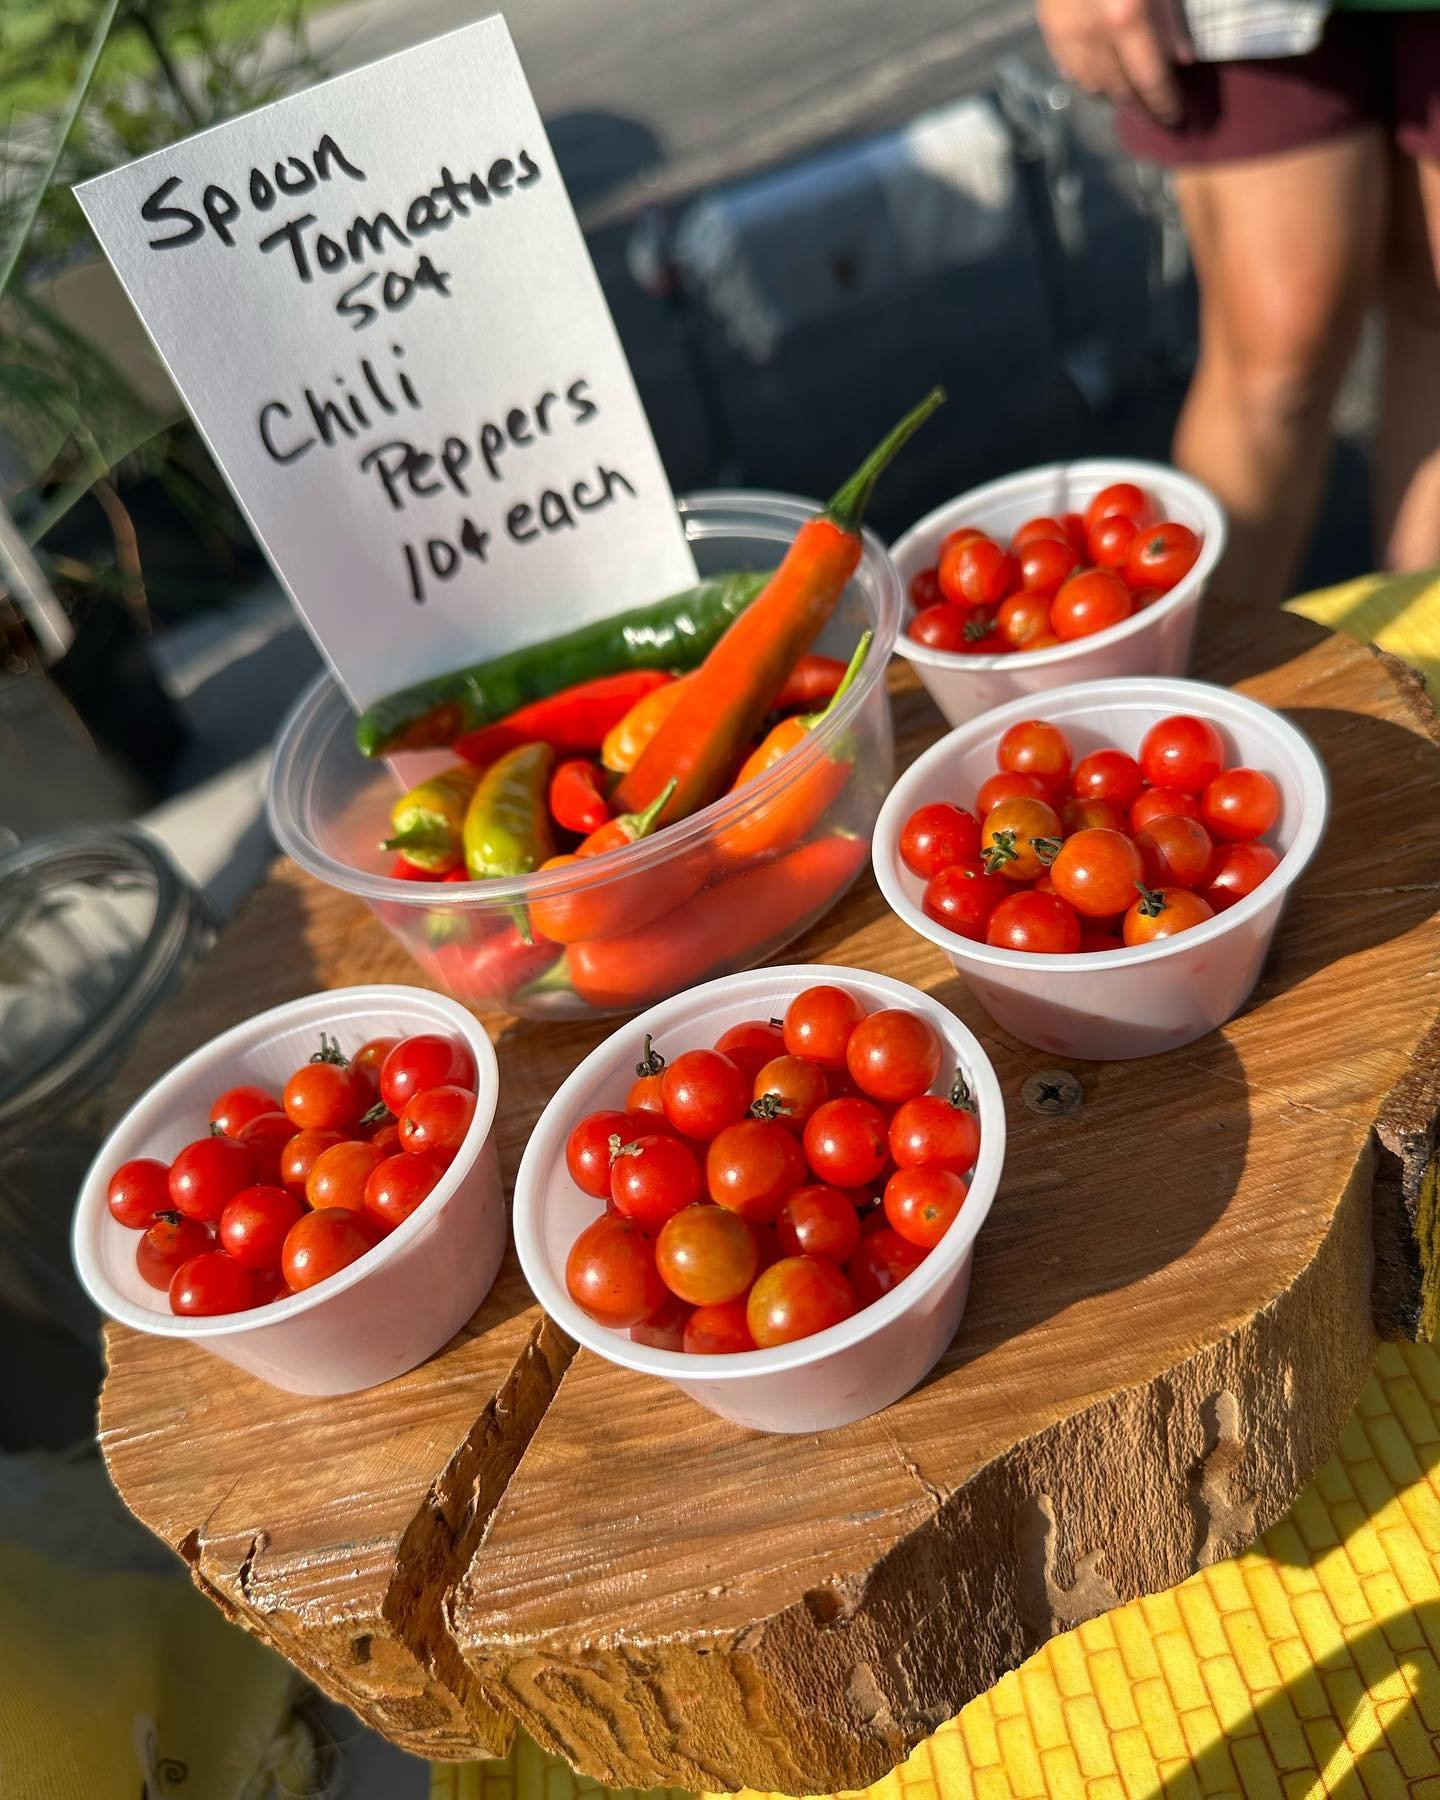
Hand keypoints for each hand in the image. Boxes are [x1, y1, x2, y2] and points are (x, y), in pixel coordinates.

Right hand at [1035, 0, 1190, 125]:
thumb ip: (1170, 18)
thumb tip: (1181, 60)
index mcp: (1128, 17)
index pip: (1151, 81)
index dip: (1165, 105)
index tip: (1177, 119)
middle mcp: (1096, 36)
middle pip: (1122, 93)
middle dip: (1142, 109)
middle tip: (1159, 118)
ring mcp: (1069, 37)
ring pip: (1094, 88)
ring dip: (1117, 99)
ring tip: (1134, 101)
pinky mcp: (1051, 32)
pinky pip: (1072, 73)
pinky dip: (1092, 83)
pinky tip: (1105, 81)